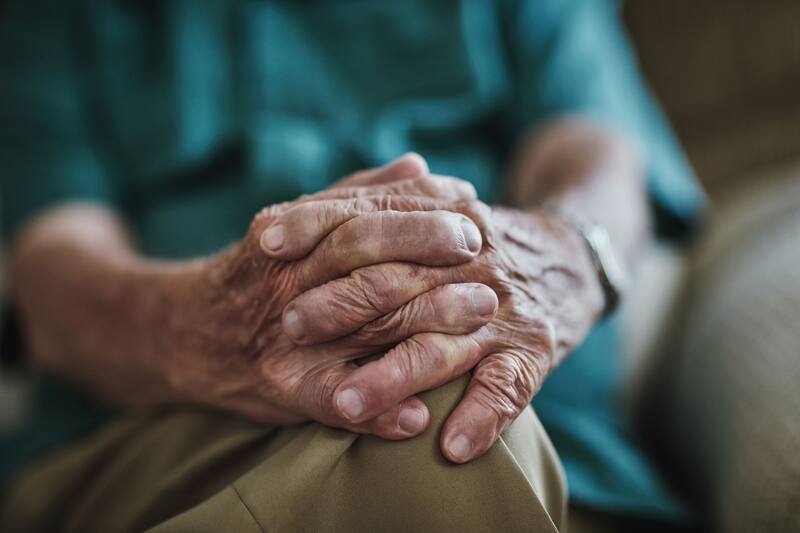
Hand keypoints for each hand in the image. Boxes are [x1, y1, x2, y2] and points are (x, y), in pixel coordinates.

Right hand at [160, 155, 498, 438]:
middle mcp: (288, 277)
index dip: (420, 208)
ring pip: (361, 323)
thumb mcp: (298, 221)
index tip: (471, 207)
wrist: (189, 331)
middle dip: (428, 250)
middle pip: (363, 255)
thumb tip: (419, 165)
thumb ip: (357, 193)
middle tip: (484, 254)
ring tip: (480, 317)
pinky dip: (378, 408)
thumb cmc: (260, 272)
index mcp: (292, 230)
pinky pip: (332, 397)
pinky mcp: (282, 386)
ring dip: (425, 321)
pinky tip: (419, 415)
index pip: (363, 210)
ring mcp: (285, 334)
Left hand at [281, 203, 603, 461]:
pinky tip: (450, 447)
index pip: (374, 216)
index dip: (317, 223)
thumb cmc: (480, 243)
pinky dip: (482, 418)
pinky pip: (508, 388)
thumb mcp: (439, 210)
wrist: (570, 257)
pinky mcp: (533, 351)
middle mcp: (473, 261)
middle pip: (399, 282)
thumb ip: (380, 203)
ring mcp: (503, 310)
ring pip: (442, 346)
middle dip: (341, 304)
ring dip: (394, 377)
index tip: (266, 241)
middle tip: (288, 327)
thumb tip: (298, 210)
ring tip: (345, 403)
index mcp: (444, 220)